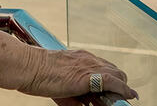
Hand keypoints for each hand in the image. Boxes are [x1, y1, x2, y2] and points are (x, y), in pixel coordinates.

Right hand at [19, 47, 137, 101]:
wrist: (28, 67)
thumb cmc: (37, 74)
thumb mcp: (59, 83)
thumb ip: (74, 94)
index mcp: (80, 58)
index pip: (104, 66)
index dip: (112, 79)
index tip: (116, 89)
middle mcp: (88, 59)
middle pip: (114, 69)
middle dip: (120, 83)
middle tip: (119, 97)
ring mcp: (89, 66)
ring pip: (117, 74)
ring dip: (122, 87)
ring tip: (124, 98)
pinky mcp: (88, 76)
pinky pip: (113, 81)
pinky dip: (123, 89)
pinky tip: (127, 95)